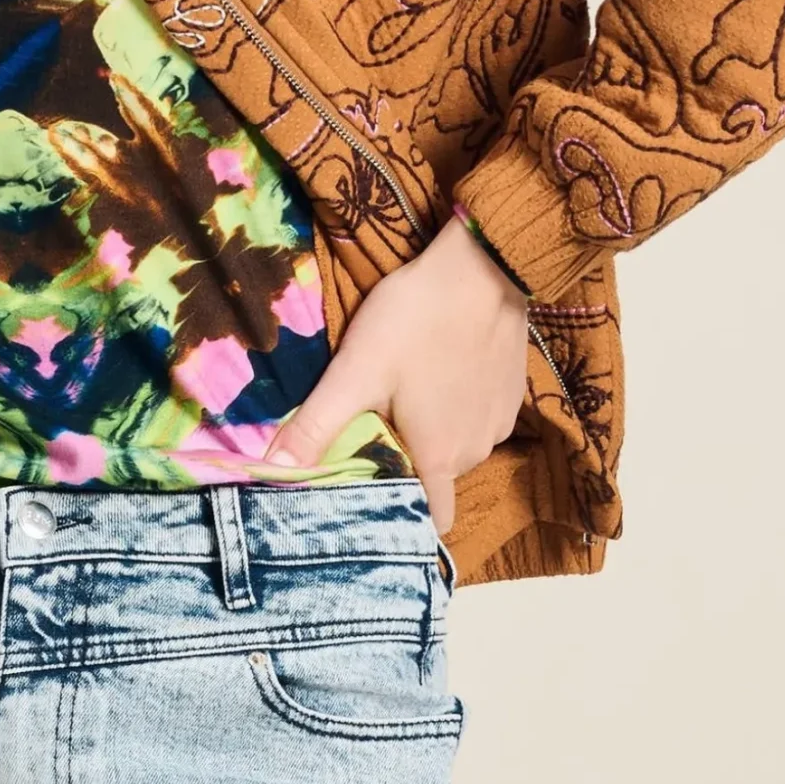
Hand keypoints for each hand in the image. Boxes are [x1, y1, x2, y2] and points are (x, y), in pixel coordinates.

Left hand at [251, 215, 529, 537]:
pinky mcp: (511, 393)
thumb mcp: (354, 371)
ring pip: (455, 446)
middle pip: (435, 478)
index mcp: (439, 457)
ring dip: (428, 431)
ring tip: (397, 395)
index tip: (369, 499)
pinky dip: (454, 406)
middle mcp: (476, 451)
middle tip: (368, 427)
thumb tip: (273, 470)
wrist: (484, 266)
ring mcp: (499, 422)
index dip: (400, 514)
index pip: (431, 518)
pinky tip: (432, 372)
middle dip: (402, 462)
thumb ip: (316, 426)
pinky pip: (475, 417)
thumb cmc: (416, 320)